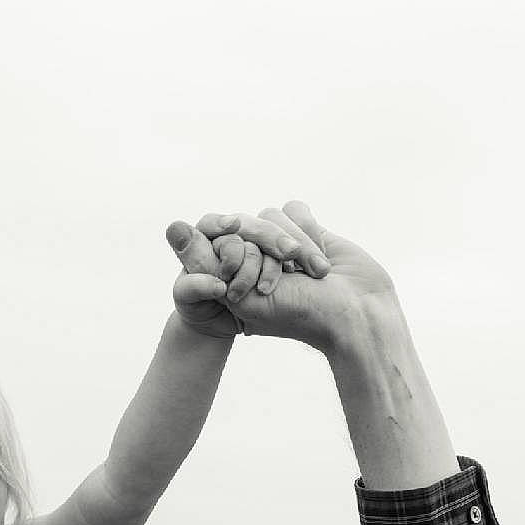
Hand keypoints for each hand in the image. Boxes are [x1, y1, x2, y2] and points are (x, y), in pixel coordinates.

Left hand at [186, 203, 395, 352]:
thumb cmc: (297, 315)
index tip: (237, 250)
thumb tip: (171, 226)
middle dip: (264, 249)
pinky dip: (308, 232)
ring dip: (293, 245)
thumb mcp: (240, 297)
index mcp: (227, 277)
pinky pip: (294, 210)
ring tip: (313, 275)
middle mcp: (249, 257)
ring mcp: (277, 243)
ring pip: (269, 217)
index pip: (210, 239)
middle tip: (284, 277)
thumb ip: (205, 264)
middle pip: (240, 225)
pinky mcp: (304, 230)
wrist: (354, 314)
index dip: (224, 242)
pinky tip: (321, 262)